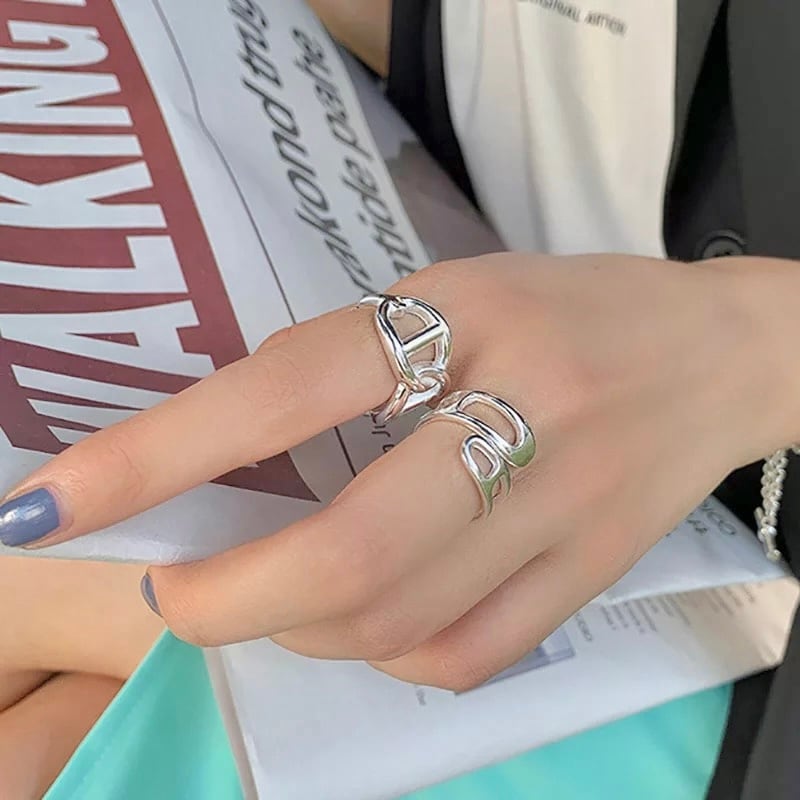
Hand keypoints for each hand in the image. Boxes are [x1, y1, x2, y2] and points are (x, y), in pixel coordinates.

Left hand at [1, 253, 795, 690]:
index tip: (57, 501)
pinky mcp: (597, 569)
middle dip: (228, 598)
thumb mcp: (454, 296)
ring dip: (302, 629)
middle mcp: (518, 407)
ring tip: (276, 599)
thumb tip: (239, 462)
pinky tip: (373, 625)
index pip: (285, 388)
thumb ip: (352, 371)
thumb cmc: (568, 309)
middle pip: (349, 550)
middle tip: (179, 591)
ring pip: (401, 618)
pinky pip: (471, 655)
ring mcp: (565, 502)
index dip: (158, 452)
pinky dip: (390, 657)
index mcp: (463, 314)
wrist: (719, 350)